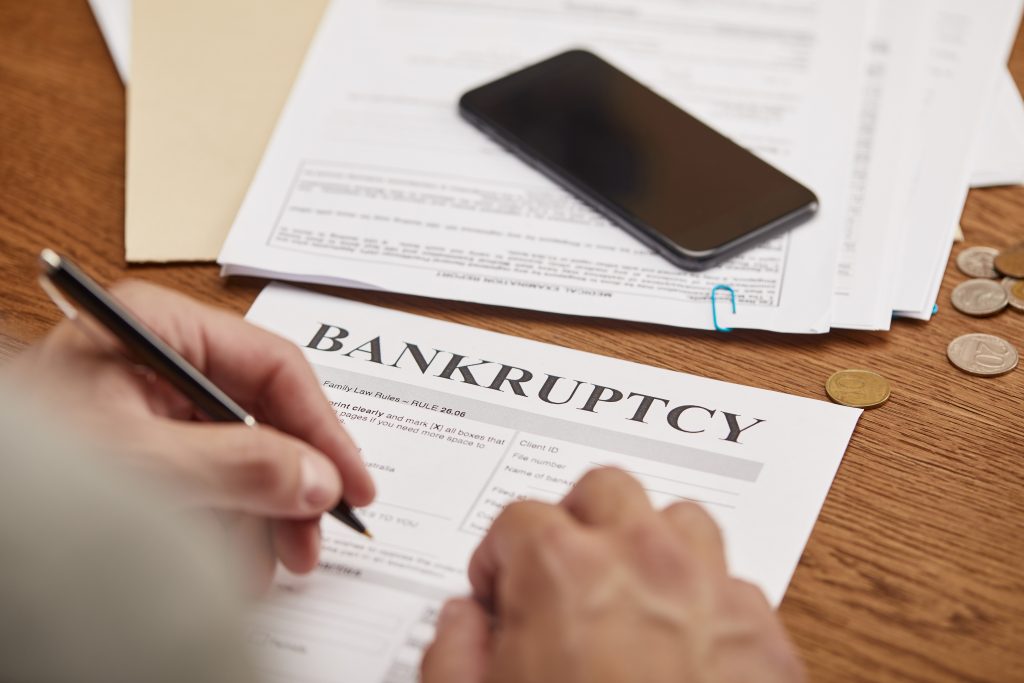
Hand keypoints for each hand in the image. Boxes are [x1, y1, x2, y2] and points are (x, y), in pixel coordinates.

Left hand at [9, 280, 374, 588]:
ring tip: (272, 561)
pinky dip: (229, 517)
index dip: (324, 427)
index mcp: (159, 326)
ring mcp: (152, 400)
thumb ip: (240, 467)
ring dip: (265, 509)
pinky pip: (209, 473)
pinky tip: (234, 554)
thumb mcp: (145, 463)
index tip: (352, 481)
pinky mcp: (143, 442)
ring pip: (241, 450)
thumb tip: (318, 478)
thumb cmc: (27, 470)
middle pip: (262, 412)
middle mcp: (161, 356)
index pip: (274, 365)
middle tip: (312, 535)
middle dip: (293, 481)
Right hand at [422, 468, 802, 682]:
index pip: (518, 517)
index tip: (498, 591)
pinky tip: (682, 643)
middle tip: (560, 572)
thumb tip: (464, 622)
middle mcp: (644, 562)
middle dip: (575, 521)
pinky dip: (704, 600)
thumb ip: (452, 650)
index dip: (497, 557)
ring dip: (650, 544)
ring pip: (682, 520)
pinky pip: (734, 586)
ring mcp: (711, 593)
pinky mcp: (762, 638)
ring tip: (628, 593)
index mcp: (564, 571)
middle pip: (607, 489)